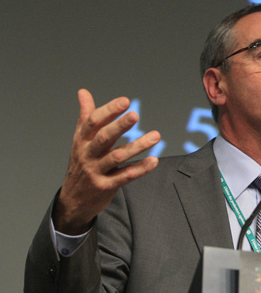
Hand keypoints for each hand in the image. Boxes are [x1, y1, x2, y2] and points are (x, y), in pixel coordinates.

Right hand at [53, 89, 160, 234]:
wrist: (72, 201)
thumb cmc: (80, 164)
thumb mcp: (79, 140)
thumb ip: (86, 116)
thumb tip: (83, 92)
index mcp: (81, 141)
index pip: (93, 122)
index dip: (108, 111)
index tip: (125, 101)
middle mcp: (87, 154)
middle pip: (103, 138)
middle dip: (119, 126)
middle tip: (135, 115)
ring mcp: (96, 171)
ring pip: (117, 156)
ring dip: (137, 146)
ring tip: (155, 136)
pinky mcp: (106, 186)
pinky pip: (125, 176)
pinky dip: (140, 168)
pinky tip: (154, 160)